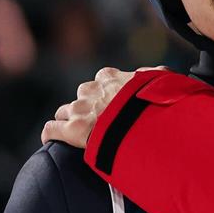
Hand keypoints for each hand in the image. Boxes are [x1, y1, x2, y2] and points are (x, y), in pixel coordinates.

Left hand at [41, 66, 165, 148]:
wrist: (145, 123)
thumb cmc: (156, 102)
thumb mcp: (162, 81)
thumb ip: (155, 74)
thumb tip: (155, 72)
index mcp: (110, 78)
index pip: (102, 79)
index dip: (106, 92)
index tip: (115, 103)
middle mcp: (92, 90)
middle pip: (82, 96)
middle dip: (87, 106)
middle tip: (101, 121)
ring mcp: (81, 109)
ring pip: (65, 111)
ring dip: (71, 120)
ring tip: (82, 134)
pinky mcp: (72, 129)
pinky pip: (51, 129)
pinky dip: (51, 134)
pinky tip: (54, 140)